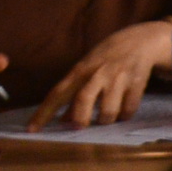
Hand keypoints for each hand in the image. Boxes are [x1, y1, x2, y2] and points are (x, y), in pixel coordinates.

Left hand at [30, 20, 171, 129]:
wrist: (140, 40)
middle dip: (80, 119)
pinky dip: (124, 115)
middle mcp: (98, 73)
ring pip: (108, 110)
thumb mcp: (87, 70)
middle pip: (83, 100)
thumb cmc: (106, 58)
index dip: (43, 113)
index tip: (31, 130)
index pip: (57, 93)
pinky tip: (123, 111)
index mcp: (80, 70)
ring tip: (105, 118)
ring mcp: (118, 78)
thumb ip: (74, 93)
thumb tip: (63, 120)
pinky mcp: (137, 82)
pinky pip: (129, 109)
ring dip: (105, 120)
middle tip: (79, 128)